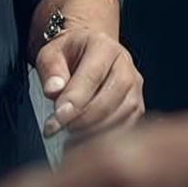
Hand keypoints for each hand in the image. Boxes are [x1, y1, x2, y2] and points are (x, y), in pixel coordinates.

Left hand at [34, 25, 145, 141]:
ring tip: (70, 135)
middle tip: (60, 128)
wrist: (84, 55)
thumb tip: (54, 90)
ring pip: (123, 113)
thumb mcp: (50, 54)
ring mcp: (134, 86)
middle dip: (84, 118)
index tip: (58, 117)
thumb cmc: (68, 55)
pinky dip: (107, 136)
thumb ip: (51, 70)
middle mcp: (125, 64)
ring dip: (95, 129)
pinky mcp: (137, 105)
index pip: (93, 75)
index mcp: (103, 46)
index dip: (75, 99)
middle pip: (112, 96)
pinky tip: (86, 140)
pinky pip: (128, 125)